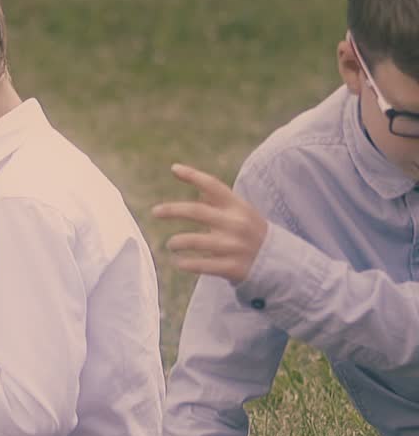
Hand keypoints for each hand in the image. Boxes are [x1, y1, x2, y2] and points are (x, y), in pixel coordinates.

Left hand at [151, 163, 268, 284]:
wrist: (280, 262)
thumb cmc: (251, 232)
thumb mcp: (240, 212)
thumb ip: (217, 199)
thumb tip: (192, 181)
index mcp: (237, 207)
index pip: (214, 186)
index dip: (193, 175)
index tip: (174, 168)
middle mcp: (235, 223)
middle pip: (197, 212)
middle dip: (172, 210)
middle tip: (155, 212)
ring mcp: (234, 246)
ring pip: (195, 241)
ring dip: (177, 242)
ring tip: (171, 244)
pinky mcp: (233, 267)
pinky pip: (202, 265)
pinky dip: (186, 264)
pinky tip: (178, 263)